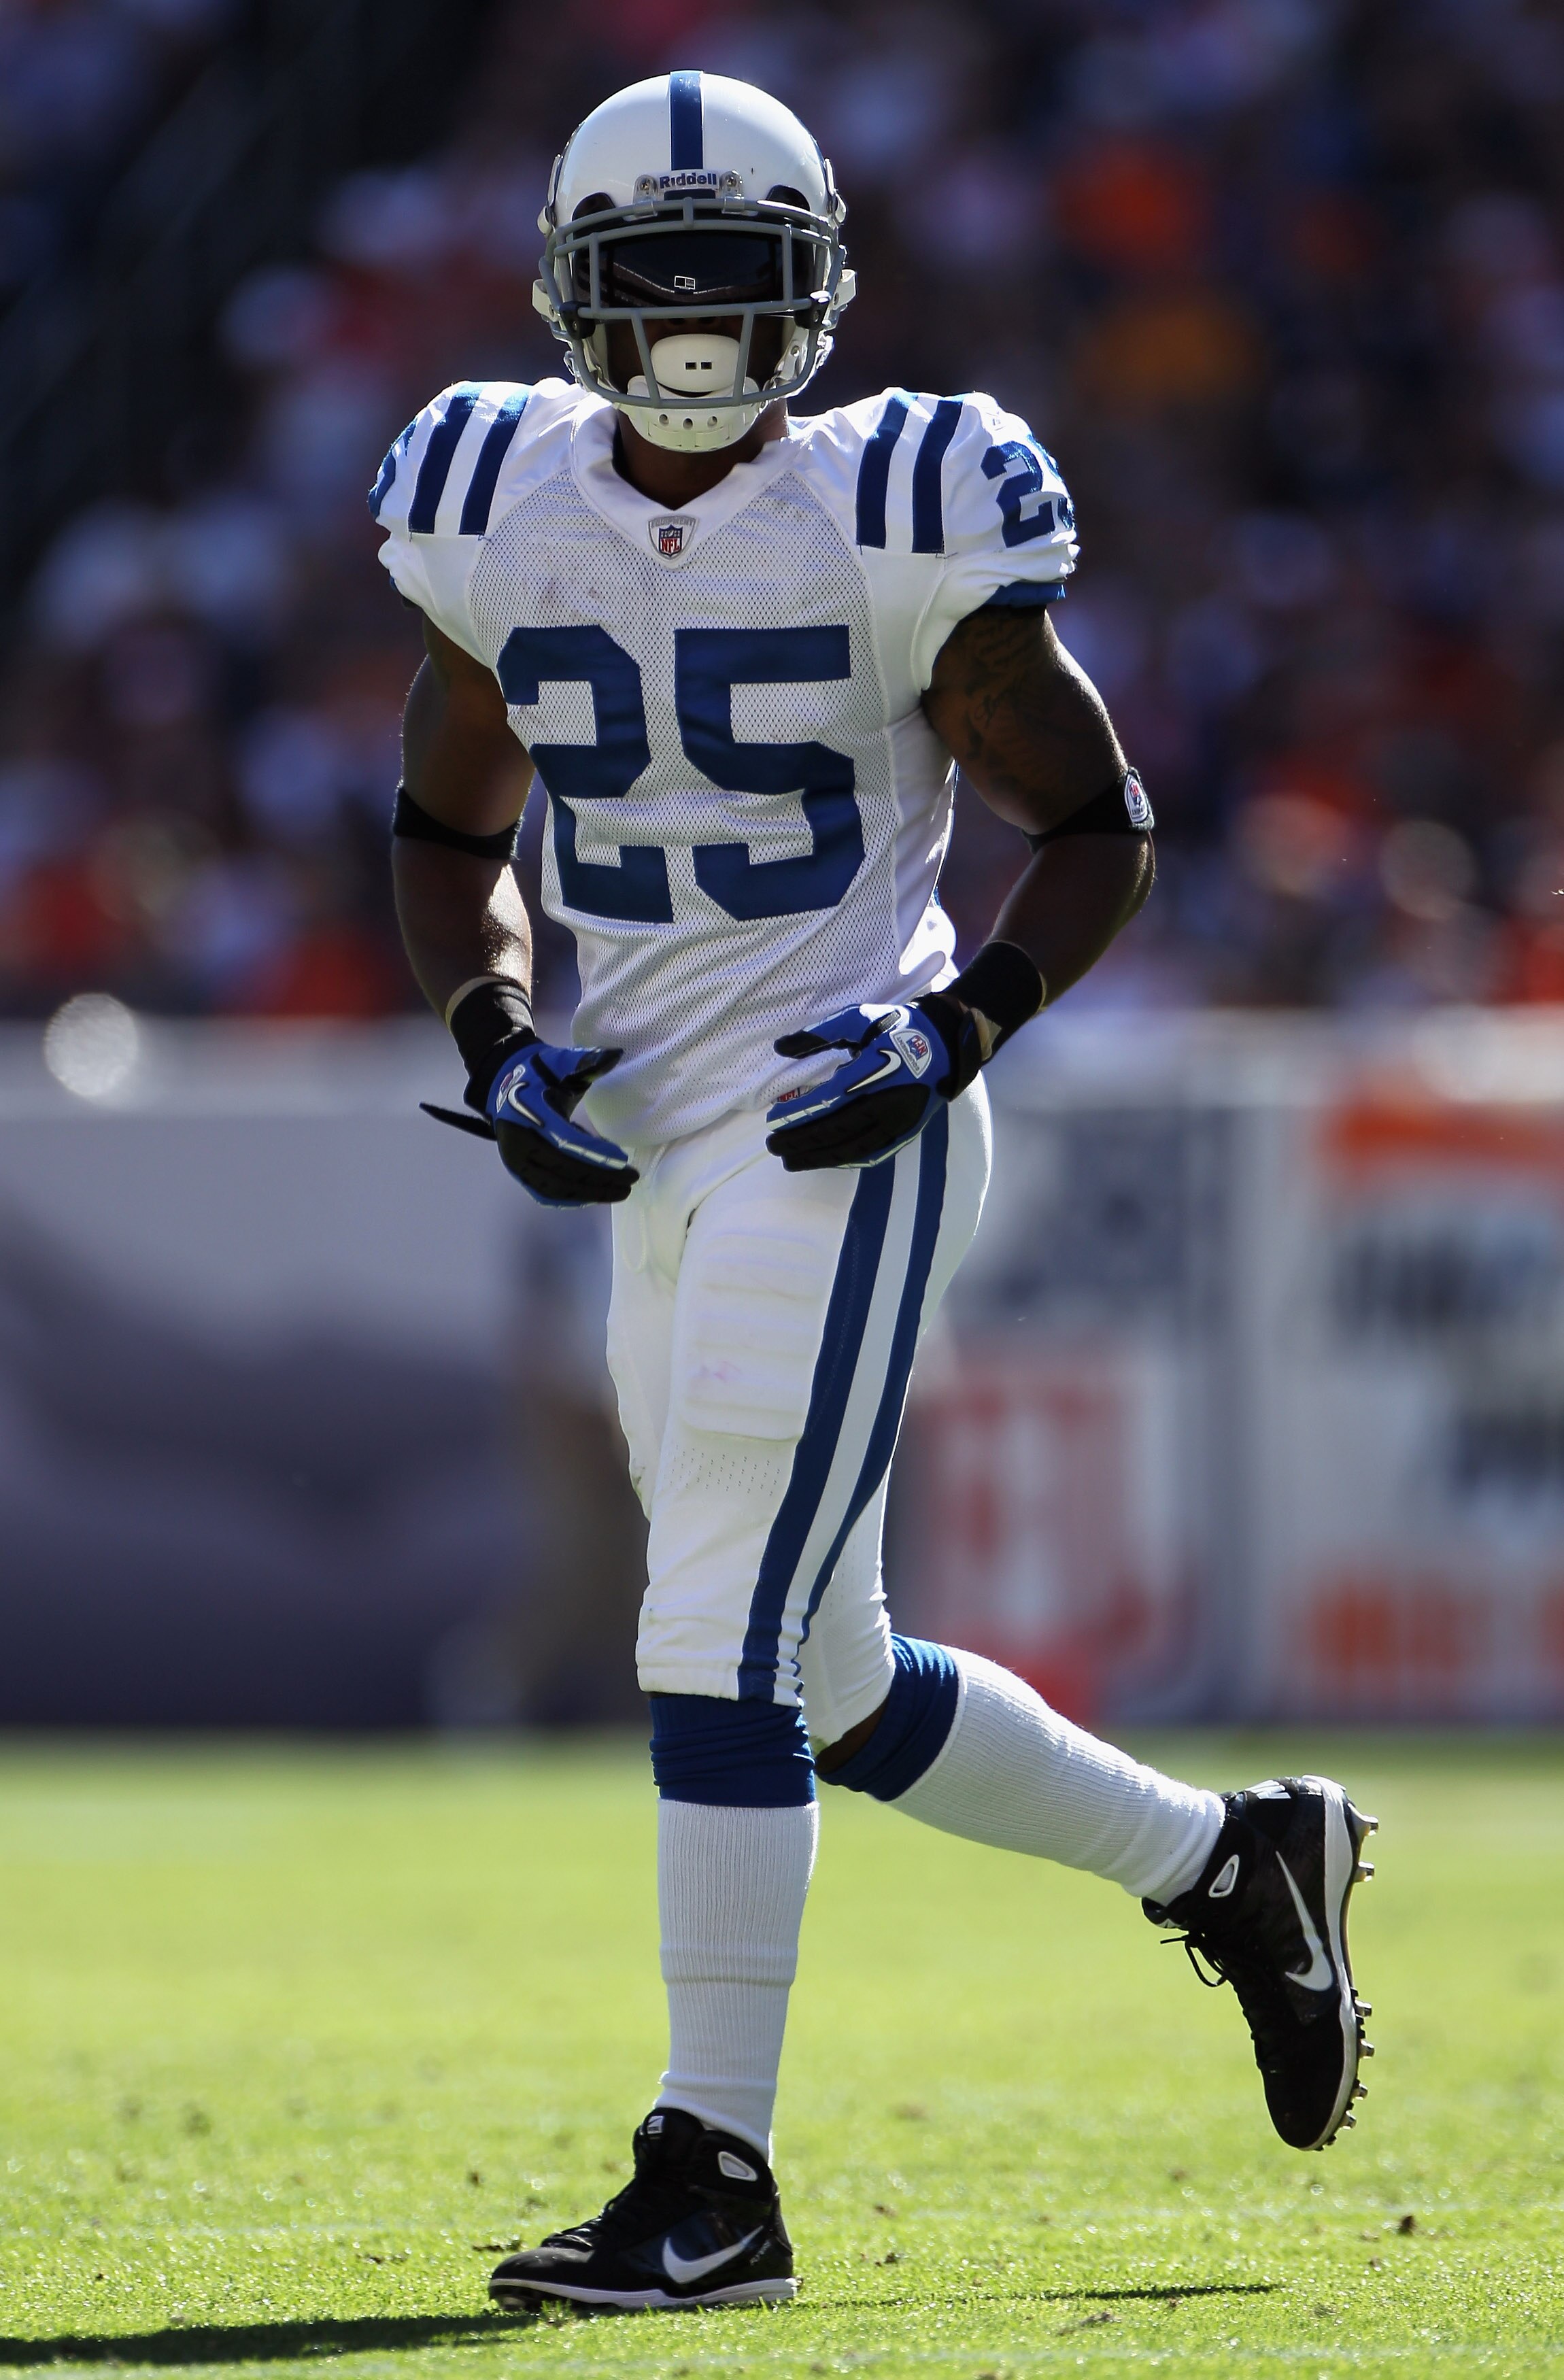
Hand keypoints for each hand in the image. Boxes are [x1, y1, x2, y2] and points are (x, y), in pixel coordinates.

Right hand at [423, 1034, 638, 1205]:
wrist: (504, 1082)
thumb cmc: (538, 1072)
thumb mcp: (560, 1061)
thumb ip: (586, 1061)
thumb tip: (615, 1054)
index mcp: (529, 1113)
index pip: (565, 1141)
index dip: (595, 1154)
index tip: (623, 1161)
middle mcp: (519, 1142)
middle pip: (564, 1170)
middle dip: (601, 1178)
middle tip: (632, 1179)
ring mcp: (516, 1161)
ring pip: (556, 1187)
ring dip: (590, 1193)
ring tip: (621, 1191)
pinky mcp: (518, 1172)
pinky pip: (545, 1193)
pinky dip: (571, 1199)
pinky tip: (595, 1196)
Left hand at [764, 997, 978, 1171]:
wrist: (947, 1042)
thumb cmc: (898, 1027)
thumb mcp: (857, 1019)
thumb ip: (818, 1034)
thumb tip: (780, 1047)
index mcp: (872, 1074)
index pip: (826, 1102)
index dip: (797, 1114)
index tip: (772, 1121)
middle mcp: (885, 1104)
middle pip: (835, 1131)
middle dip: (800, 1141)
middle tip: (773, 1146)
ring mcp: (897, 1123)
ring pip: (852, 1148)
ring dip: (819, 1157)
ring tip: (791, 1160)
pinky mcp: (906, 1133)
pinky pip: (872, 1154)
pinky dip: (846, 1160)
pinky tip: (827, 1160)